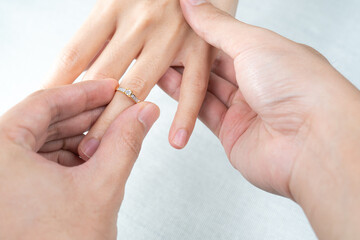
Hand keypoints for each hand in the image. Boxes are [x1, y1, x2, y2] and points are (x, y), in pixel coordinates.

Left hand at [0, 80, 158, 238]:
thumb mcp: (101, 186)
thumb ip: (126, 142)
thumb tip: (143, 113)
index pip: (45, 102)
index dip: (84, 92)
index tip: (110, 86)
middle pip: (43, 121)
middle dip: (85, 114)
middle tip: (117, 107)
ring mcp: (1, 180)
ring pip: (42, 141)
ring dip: (79, 135)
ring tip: (111, 133)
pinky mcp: (10, 194)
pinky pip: (39, 161)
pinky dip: (68, 156)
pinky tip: (93, 155)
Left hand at [44, 0, 237, 156]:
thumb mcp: (122, 0)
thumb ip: (105, 33)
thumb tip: (82, 68)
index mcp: (114, 8)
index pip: (77, 54)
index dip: (58, 85)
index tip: (49, 111)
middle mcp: (140, 23)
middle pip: (104, 77)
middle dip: (85, 115)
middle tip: (73, 144)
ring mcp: (172, 37)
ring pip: (141, 86)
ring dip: (118, 123)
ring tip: (104, 151)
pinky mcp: (201, 47)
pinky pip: (193, 86)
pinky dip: (186, 116)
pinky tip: (176, 139)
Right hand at [159, 0, 359, 237]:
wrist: (312, 142)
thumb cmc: (298, 88)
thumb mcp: (253, 43)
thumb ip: (217, 26)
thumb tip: (194, 2)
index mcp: (268, 56)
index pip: (226, 41)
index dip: (199, 34)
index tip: (176, 26)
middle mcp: (258, 83)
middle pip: (214, 68)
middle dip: (187, 58)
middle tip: (162, 48)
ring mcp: (246, 110)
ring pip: (206, 91)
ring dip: (182, 80)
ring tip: (157, 66)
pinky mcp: (234, 133)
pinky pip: (205, 115)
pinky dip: (186, 104)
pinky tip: (171, 91)